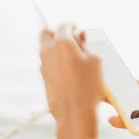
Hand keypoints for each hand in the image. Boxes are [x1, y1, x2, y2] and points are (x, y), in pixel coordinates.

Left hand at [39, 24, 103, 138]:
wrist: (75, 113)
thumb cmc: (88, 86)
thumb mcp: (95, 61)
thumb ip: (86, 46)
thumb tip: (80, 39)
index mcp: (62, 42)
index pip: (64, 25)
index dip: (73, 26)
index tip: (78, 30)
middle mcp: (48, 51)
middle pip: (46, 33)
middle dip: (57, 33)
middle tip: (71, 40)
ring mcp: (43, 65)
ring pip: (45, 48)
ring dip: (56, 48)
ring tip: (73, 57)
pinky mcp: (43, 77)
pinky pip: (48, 63)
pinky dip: (56, 61)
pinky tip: (70, 71)